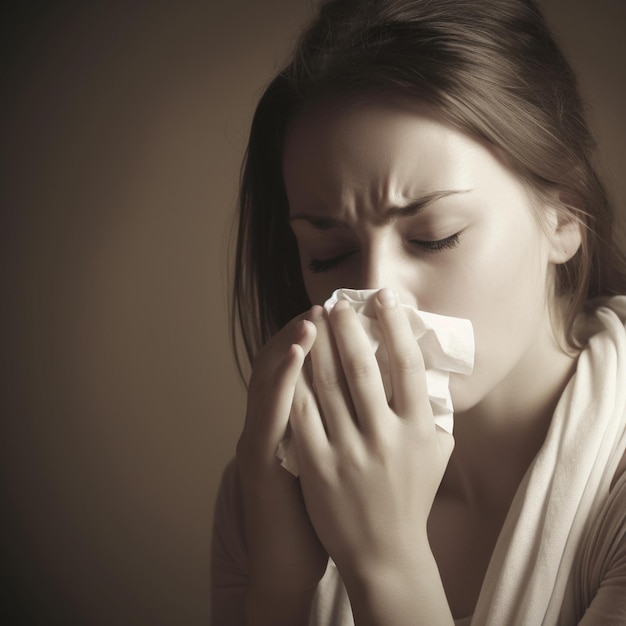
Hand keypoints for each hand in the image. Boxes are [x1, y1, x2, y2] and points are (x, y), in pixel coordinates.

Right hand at [235, 312, 327, 621]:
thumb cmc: (321, 505)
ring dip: (288, 346)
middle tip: (325, 304)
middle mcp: (269, 421)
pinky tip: (294, 359)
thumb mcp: (328, 454)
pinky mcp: (256, 459)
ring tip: (310, 319)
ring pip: (268, 381)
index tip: (341, 312)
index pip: (299, 366)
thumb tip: (382, 394)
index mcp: (291, 419)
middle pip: (280, 364)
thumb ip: (343, 422)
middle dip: (304, 332)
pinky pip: (267, 415)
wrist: (288, 553)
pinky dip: (278, 382)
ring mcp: (259, 438)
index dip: (316, 337)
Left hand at [289, 291, 453, 621]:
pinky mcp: (320, 467)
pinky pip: (302, 415)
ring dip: (318, 347)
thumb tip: (427, 367)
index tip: (385, 298)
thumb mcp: (436, 453)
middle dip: (348, 328)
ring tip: (312, 321)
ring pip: (327, 385)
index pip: (409, 364)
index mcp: (419, 429)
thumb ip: (434, 410)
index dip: (396, 326)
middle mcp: (387, 437)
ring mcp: (350, 452)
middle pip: (362, 367)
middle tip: (337, 302)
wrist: (385, 554)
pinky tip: (291, 361)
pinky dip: (295, 384)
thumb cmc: (411, 497)